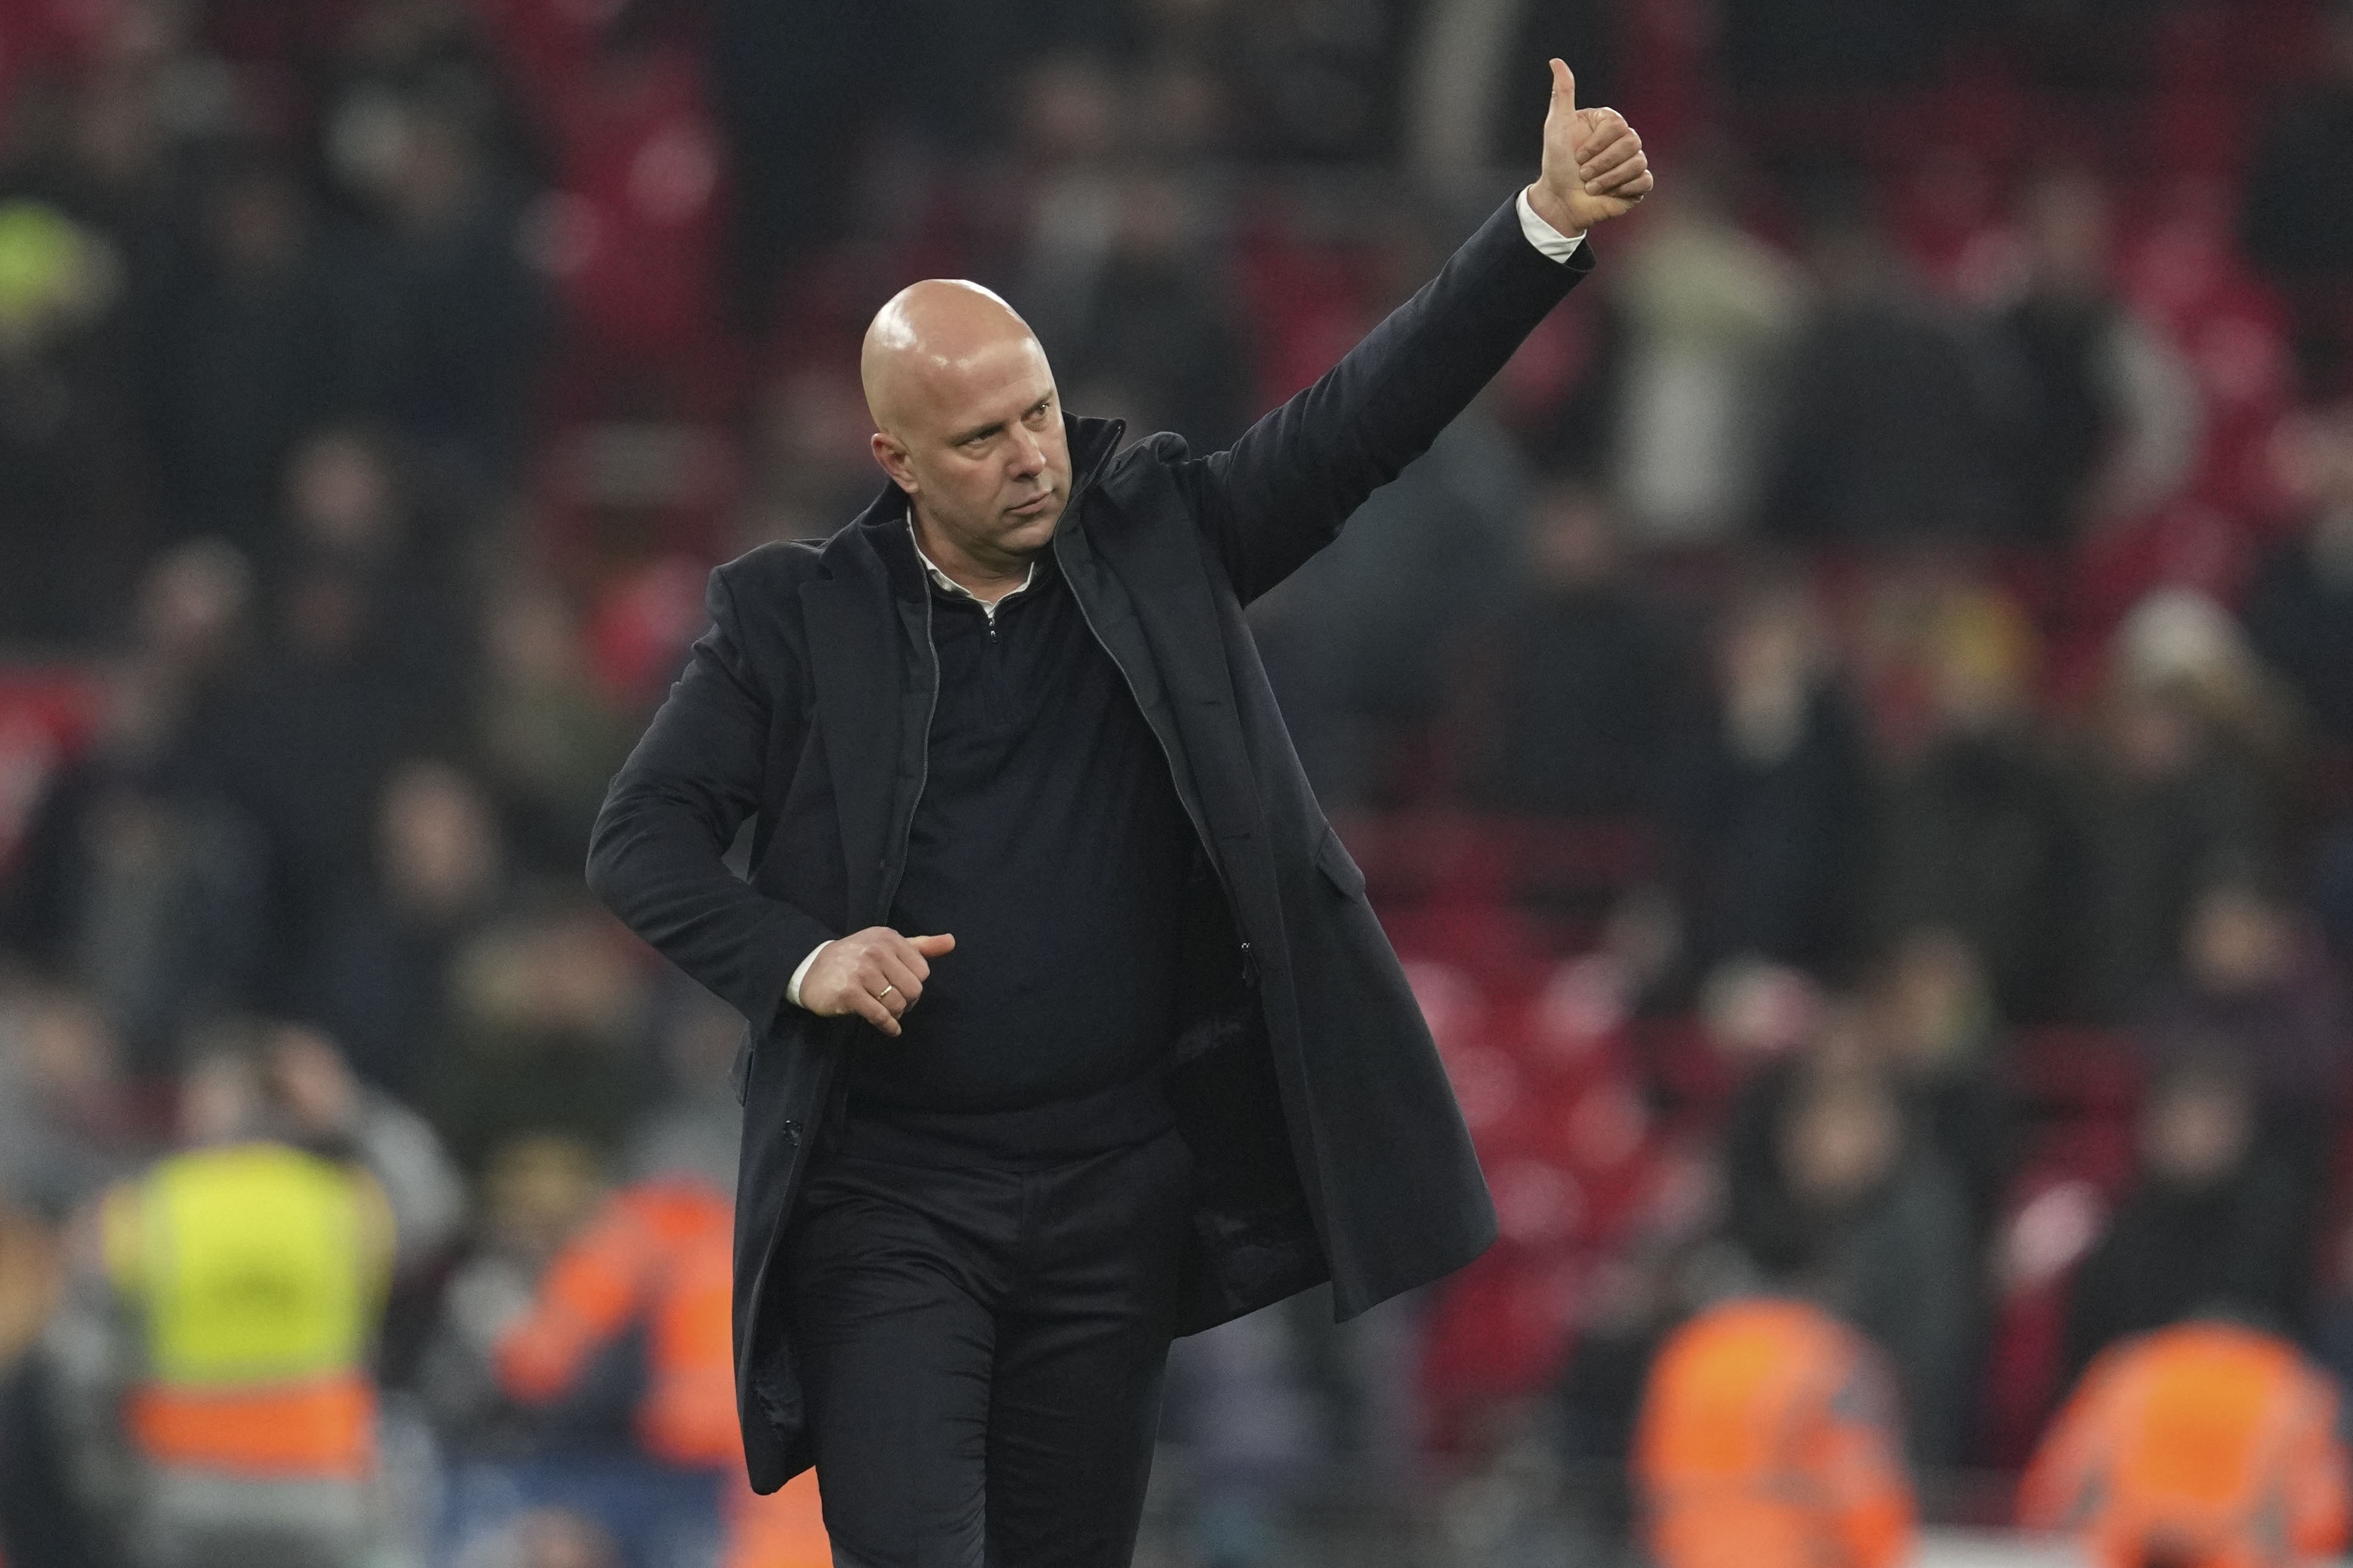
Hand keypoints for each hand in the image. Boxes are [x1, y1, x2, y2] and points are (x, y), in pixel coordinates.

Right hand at [799, 927, 955, 1036]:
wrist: (811, 969)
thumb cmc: (856, 958)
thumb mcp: (887, 945)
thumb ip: (921, 945)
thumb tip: (951, 941)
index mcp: (888, 938)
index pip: (922, 971)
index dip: (915, 984)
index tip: (902, 987)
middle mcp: (875, 951)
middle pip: (914, 989)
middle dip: (908, 1002)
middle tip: (896, 1003)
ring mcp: (861, 971)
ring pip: (898, 1004)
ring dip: (896, 1014)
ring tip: (886, 1011)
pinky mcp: (849, 992)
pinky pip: (881, 1016)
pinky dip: (889, 1026)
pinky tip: (890, 1028)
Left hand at [1527, 58, 1650, 235]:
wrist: (1560, 200)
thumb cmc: (1557, 163)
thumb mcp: (1556, 125)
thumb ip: (1562, 93)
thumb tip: (1556, 61)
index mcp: (1609, 123)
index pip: (1618, 125)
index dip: (1596, 144)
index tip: (1577, 155)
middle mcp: (1624, 139)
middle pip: (1631, 143)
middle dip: (1601, 163)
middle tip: (1583, 174)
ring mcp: (1633, 161)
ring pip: (1637, 163)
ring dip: (1608, 179)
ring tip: (1591, 186)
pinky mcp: (1638, 184)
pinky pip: (1645, 180)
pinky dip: (1624, 189)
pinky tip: (1609, 193)